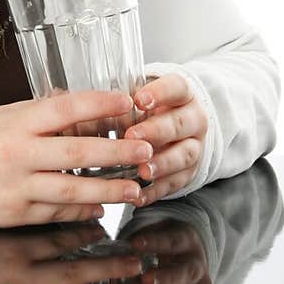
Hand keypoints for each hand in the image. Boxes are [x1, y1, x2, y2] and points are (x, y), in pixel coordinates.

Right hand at [0, 90, 150, 227]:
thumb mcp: (1, 116)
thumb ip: (39, 113)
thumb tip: (77, 102)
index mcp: (16, 123)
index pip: (65, 108)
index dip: (99, 104)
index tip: (127, 102)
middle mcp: (19, 154)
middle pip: (77, 152)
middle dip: (117, 152)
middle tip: (146, 151)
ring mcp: (18, 186)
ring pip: (72, 188)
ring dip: (108, 189)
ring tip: (136, 189)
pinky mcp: (16, 213)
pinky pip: (56, 211)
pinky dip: (81, 209)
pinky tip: (101, 207)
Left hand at [123, 72, 207, 203]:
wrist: (177, 128)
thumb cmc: (150, 109)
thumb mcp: (140, 96)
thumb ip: (123, 100)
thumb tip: (89, 106)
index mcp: (182, 94)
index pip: (177, 88)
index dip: (160, 93)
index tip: (139, 100)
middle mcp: (193, 119)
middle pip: (180, 123)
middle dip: (156, 131)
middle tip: (131, 136)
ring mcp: (194, 146)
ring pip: (184, 155)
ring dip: (162, 164)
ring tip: (142, 170)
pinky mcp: (189, 172)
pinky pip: (176, 183)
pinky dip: (156, 191)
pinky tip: (139, 196)